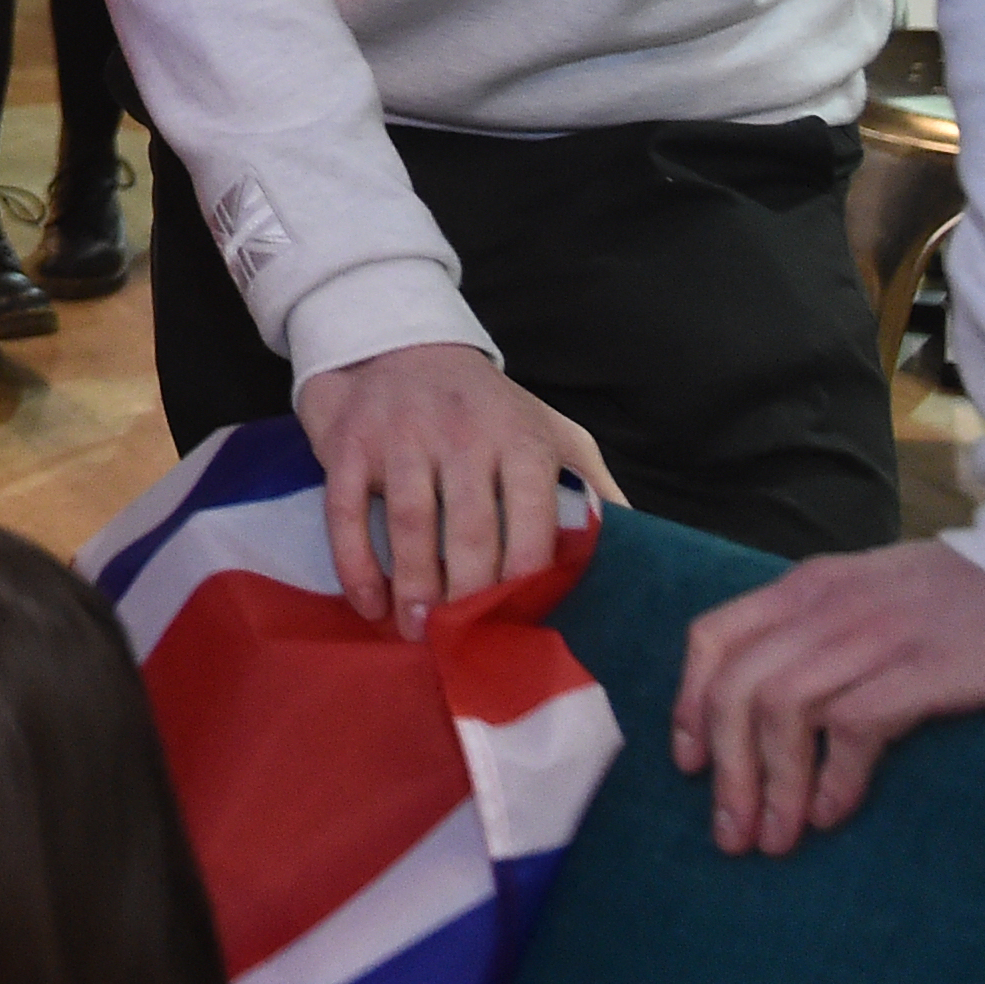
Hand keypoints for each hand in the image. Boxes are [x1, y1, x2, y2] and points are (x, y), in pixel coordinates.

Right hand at [290, 342, 622, 636]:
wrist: (398, 342)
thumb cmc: (485, 405)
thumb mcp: (550, 427)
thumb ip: (592, 481)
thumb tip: (639, 542)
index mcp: (519, 438)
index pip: (529, 519)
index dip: (524, 578)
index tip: (517, 623)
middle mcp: (462, 434)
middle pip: (470, 529)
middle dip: (467, 595)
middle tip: (463, 641)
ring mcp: (400, 435)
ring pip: (410, 523)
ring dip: (413, 587)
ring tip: (417, 633)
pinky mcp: (350, 442)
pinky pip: (345, 511)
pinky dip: (355, 564)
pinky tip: (369, 604)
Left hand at [672, 540, 984, 852]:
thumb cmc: (970, 597)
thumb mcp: (875, 597)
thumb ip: (824, 633)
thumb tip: (776, 708)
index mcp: (809, 585)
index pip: (712, 638)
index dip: (689, 705)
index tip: (689, 765)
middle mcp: (828, 605)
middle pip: (737, 689)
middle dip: (725, 770)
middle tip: (731, 834)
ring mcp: (877, 634)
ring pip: (782, 710)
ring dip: (770, 785)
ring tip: (776, 839)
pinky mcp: (929, 668)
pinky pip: (854, 725)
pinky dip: (834, 776)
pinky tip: (832, 814)